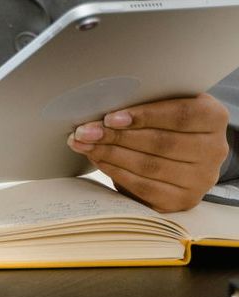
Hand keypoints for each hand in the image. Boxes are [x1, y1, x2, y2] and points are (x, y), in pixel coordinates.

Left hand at [67, 93, 229, 211]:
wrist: (187, 149)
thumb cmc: (166, 116)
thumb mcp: (165, 99)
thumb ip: (145, 98)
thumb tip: (102, 99)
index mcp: (213, 117)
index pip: (179, 115)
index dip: (144, 116)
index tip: (110, 117)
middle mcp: (214, 150)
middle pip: (160, 143)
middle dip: (115, 136)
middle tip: (84, 131)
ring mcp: (201, 178)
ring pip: (149, 166)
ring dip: (109, 154)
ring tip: (83, 143)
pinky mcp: (184, 199)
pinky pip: (146, 187)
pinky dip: (116, 172)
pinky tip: (98, 159)